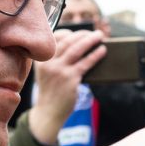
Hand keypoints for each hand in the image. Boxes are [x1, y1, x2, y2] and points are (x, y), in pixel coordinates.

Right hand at [27, 28, 107, 145]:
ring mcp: (59, 70)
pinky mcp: (70, 79)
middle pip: (68, 41)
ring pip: (77, 49)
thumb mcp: (46, 73)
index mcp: (42, 59)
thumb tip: (77, 45)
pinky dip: (95, 55)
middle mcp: (49, 63)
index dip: (69, 33)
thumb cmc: (51, 92)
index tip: (79, 33)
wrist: (48, 112)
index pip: (55, 39)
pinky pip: (85, 63)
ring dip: (90, 40)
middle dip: (83, 34)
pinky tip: (102, 51)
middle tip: (94, 33)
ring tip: (100, 36)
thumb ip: (55, 60)